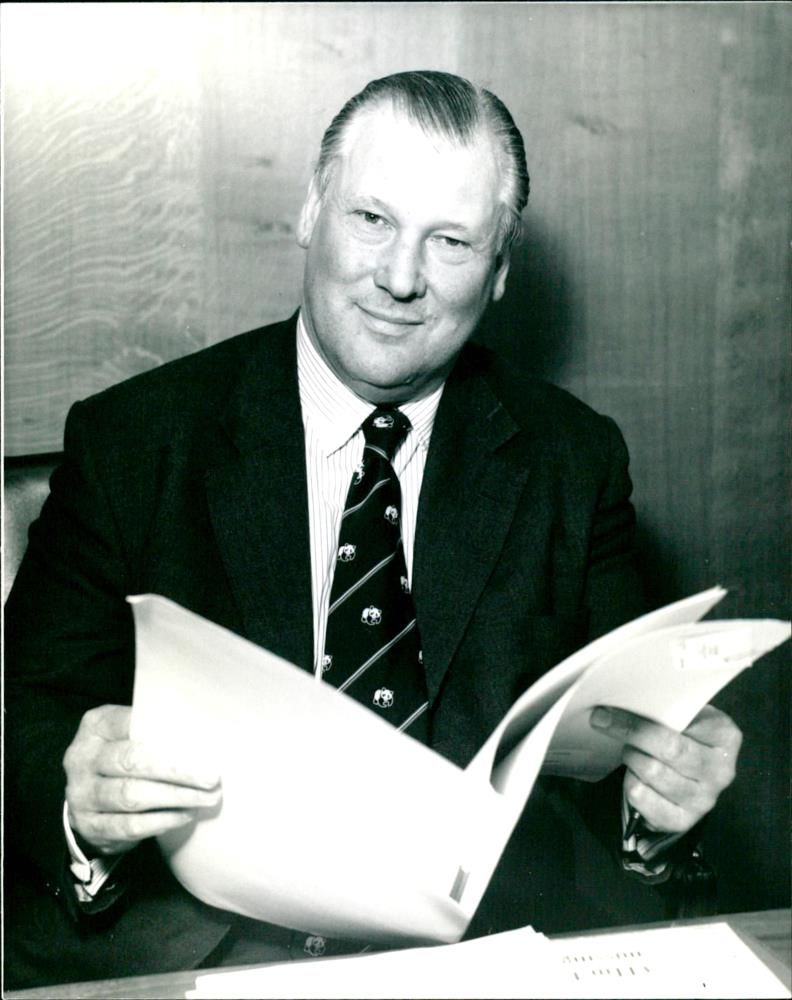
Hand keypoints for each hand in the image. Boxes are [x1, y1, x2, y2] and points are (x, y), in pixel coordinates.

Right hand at [64, 705, 220, 855]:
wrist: (86, 798)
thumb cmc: (121, 757)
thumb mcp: (128, 734)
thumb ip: (155, 731)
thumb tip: (204, 737)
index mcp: (96, 726)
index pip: (132, 723)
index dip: (169, 734)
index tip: (203, 745)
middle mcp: (82, 758)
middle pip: (133, 761)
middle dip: (178, 770)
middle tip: (211, 778)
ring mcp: (81, 794)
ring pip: (132, 795)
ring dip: (175, 798)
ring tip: (204, 798)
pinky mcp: (89, 826)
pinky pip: (129, 826)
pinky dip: (162, 821)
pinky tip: (184, 815)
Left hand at [590, 704, 741, 834]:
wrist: (688, 780)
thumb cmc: (682, 738)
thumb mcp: (686, 718)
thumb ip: (668, 708)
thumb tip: (627, 698)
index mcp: (725, 736)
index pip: (684, 721)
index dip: (644, 714)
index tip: (611, 704)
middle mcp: (720, 770)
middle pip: (668, 748)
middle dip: (630, 731)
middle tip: (603, 720)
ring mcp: (704, 800)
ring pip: (651, 771)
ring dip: (631, 757)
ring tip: (629, 750)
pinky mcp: (682, 821)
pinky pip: (642, 797)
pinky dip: (630, 783)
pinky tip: (633, 775)